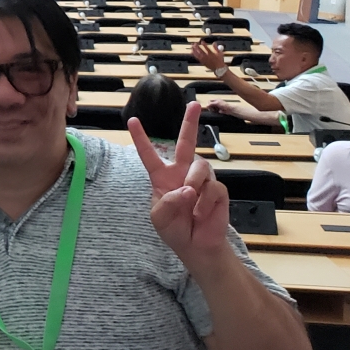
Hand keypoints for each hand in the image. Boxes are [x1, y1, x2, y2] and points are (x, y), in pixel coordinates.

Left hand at [127, 101, 232, 270]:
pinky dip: (205, 203)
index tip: (131, 120)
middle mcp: (182, 174)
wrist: (197, 246)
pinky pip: (213, 188)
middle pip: (186, 143)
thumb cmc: (175, 230)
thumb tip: (186, 189)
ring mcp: (201, 180)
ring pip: (200, 168)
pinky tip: (202, 213)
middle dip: (190, 123)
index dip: (140, 138)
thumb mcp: (159, 218)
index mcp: (162, 177)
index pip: (149, 155)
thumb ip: (166, 203)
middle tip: (194, 104)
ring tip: (191, 204)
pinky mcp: (218, 190)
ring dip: (194, 185)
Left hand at [191, 40, 227, 73]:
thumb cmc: (219, 60)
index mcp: (211, 54)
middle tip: (195, 43)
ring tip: (192, 46)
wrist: (218, 68)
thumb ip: (216, 48)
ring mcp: (203, 60)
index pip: (206, 48)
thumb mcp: (220, 53)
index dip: (204, 44)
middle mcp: (207, 57)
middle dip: (197, 46)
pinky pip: (197, 57)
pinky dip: (194, 54)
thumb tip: (214, 42)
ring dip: (194, 50)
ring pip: (197, 54)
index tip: (202, 41)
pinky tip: (192, 52)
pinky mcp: (202, 62)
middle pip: (200, 51)